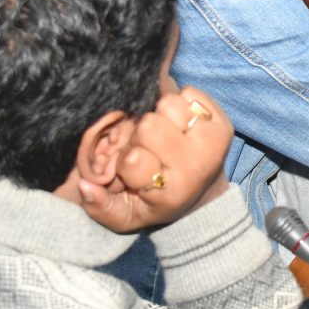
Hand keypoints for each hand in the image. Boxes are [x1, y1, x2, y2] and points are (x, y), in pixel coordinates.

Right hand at [78, 89, 234, 232]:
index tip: (137, 169)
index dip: (128, 159)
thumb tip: (85, 185)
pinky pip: (190, 93)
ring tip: (168, 135)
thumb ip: (101, 207)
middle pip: (149, 125)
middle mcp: (197, 165)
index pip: (133, 160)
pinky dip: (182, 104)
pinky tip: (183, 125)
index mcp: (171, 191)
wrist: (202, 194)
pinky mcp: (223, 122)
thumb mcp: (126, 215)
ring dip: (162, 116)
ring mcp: (214, 142)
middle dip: (143, 134)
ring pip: (169, 103)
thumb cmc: (157, 200)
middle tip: (151, 148)